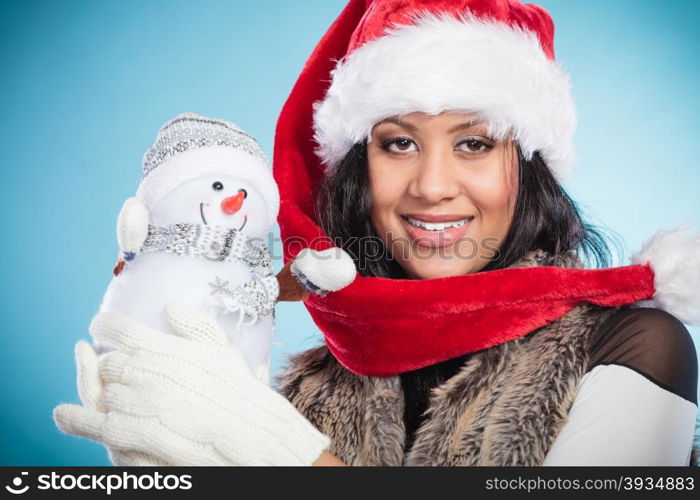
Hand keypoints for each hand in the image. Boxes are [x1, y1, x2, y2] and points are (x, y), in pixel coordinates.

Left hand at [53, 304, 330, 464]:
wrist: (248, 434)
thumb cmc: (239, 393)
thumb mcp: (223, 350)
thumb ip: (195, 325)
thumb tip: (171, 307)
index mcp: (165, 347)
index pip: (120, 329)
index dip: (105, 325)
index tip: (99, 326)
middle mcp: (147, 371)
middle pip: (110, 362)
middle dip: (112, 365)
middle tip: (120, 368)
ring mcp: (139, 403)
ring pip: (105, 392)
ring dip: (108, 393)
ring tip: (117, 394)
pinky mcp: (136, 432)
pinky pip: (102, 423)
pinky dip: (81, 420)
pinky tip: (65, 415)